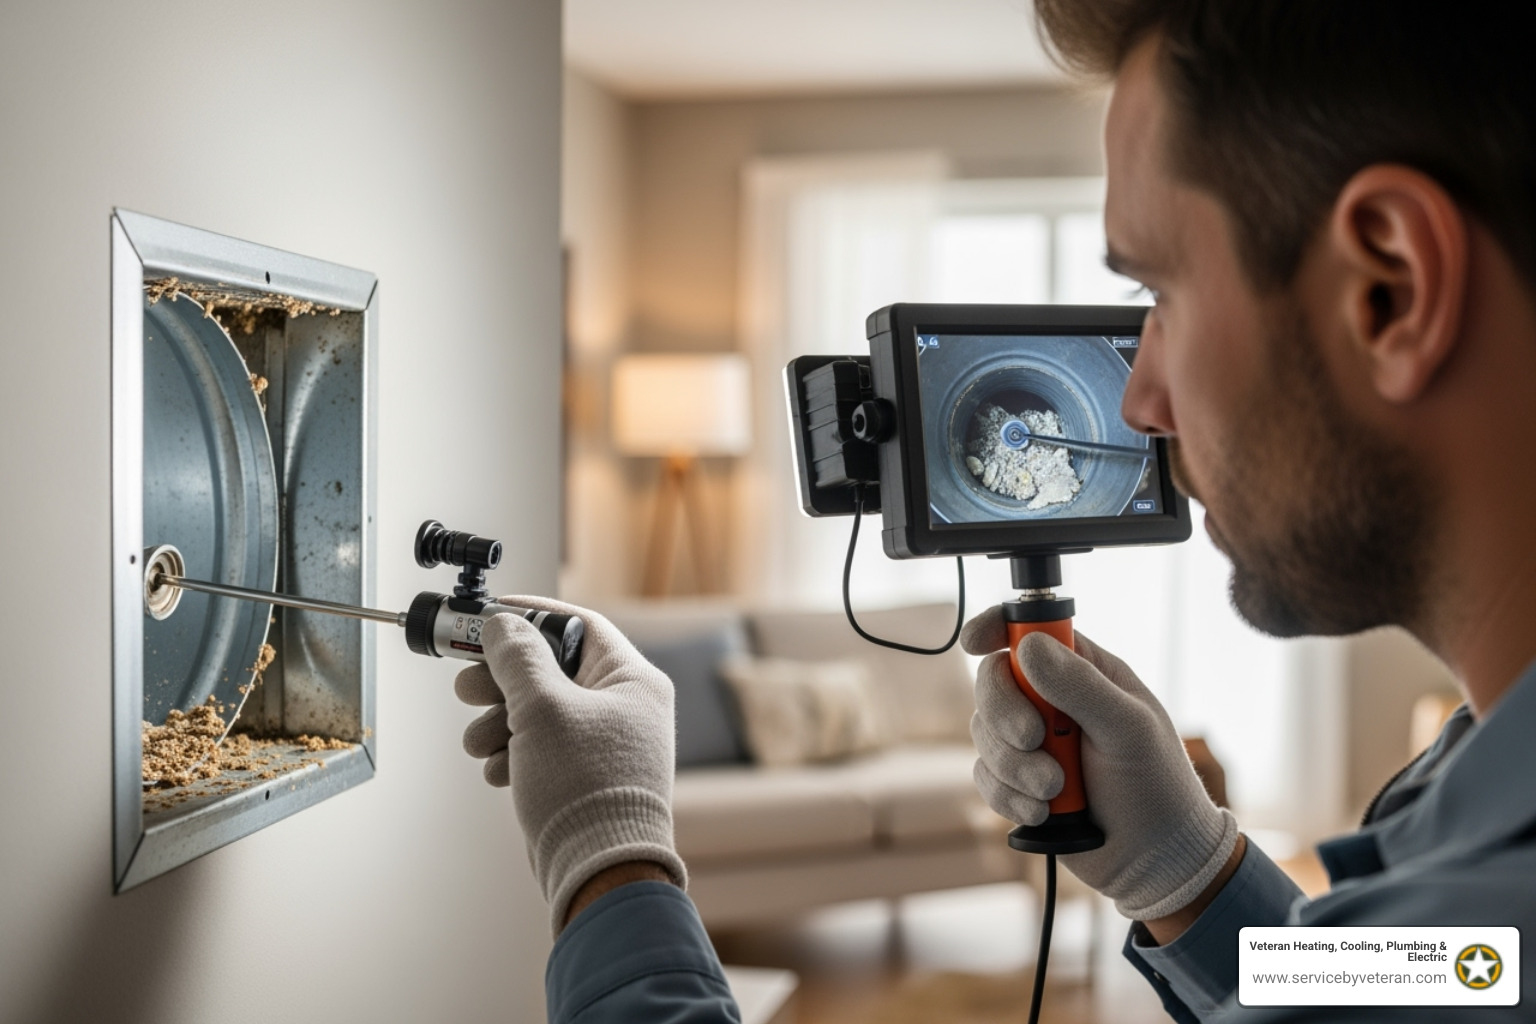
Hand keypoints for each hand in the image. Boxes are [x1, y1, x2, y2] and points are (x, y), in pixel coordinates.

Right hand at [456, 597, 686, 933]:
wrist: (598, 872)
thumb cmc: (586, 790)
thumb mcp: (542, 708)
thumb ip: (517, 659)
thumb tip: (503, 625)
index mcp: (632, 680)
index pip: (578, 625)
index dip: (530, 616)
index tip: (489, 616)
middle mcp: (624, 709)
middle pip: (551, 669)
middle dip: (502, 680)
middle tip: (468, 686)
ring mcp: (605, 745)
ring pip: (538, 712)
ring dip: (498, 722)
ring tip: (480, 742)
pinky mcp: (584, 778)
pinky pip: (540, 749)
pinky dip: (513, 754)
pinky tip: (499, 771)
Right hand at [964, 606, 1237, 920]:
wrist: (1155, 863)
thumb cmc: (1157, 787)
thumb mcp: (1127, 729)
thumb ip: (1079, 685)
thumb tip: (1027, 646)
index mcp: (1085, 671)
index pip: (1028, 630)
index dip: (996, 627)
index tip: (975, 643)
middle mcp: (1052, 700)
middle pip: (993, 680)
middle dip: (1005, 713)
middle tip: (1035, 739)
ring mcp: (1032, 742)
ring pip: (984, 732)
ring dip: (1015, 766)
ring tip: (1058, 790)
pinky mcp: (1017, 782)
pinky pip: (984, 776)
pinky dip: (1009, 797)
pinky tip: (1044, 813)